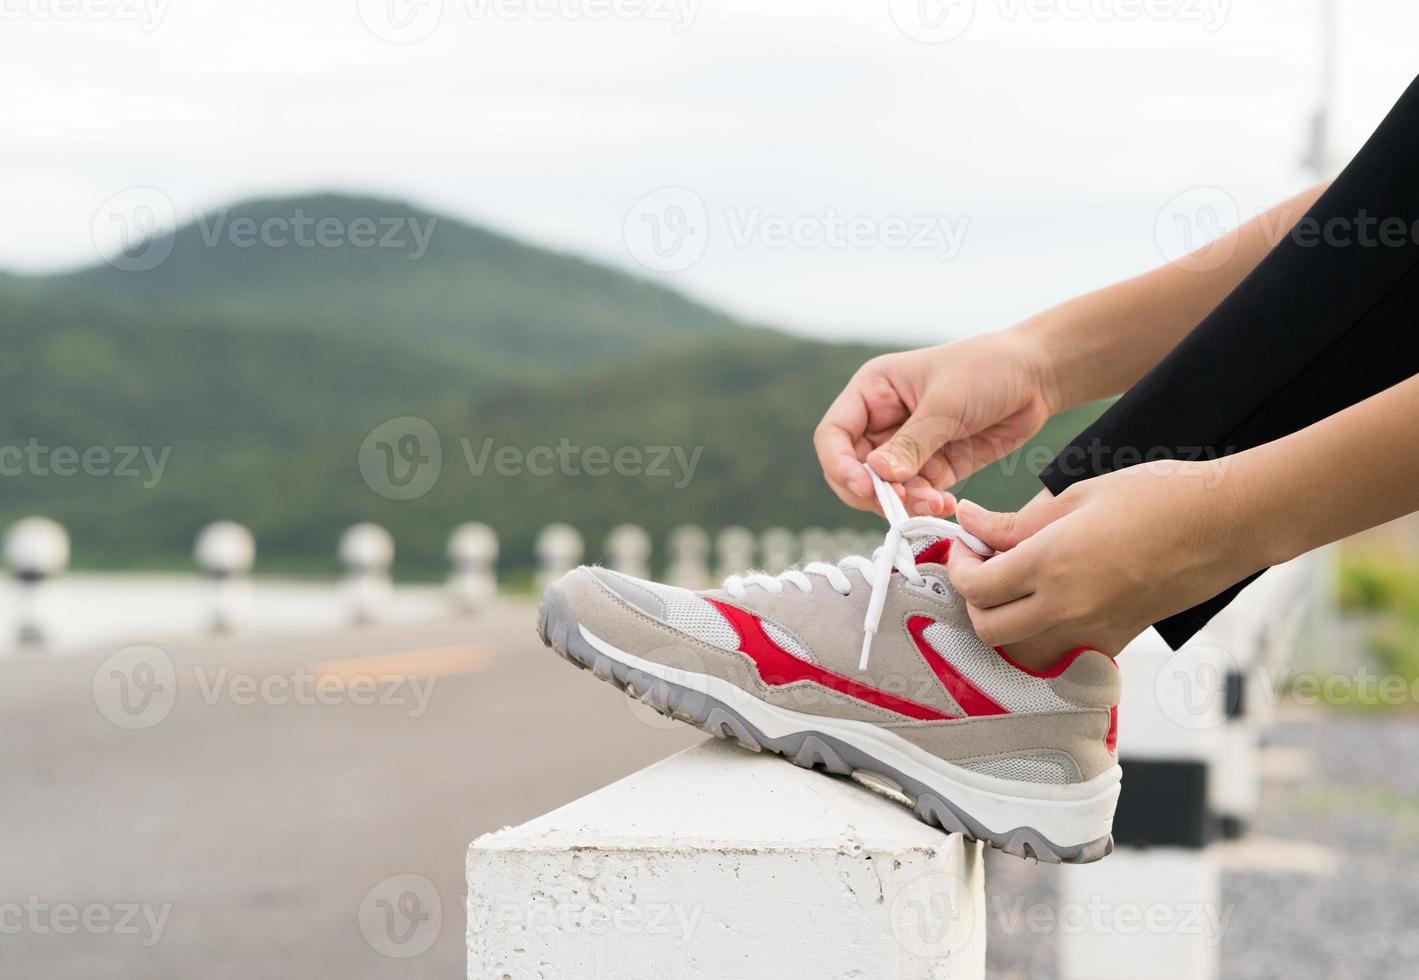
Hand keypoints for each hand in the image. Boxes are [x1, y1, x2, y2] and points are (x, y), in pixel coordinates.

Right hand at [814, 330, 1055, 515]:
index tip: (864, 486)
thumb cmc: (988, 369)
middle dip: (874, 491)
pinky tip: (947, 505)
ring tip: (935, 503)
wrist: (1039, 376)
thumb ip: (912, 443)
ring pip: (885, 489)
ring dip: (904, 503)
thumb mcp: (947, 403)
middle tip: (900, 504)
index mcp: (873, 390)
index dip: (840, 465)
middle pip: (854, 469)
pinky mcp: (934, 467)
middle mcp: (882, 419)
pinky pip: (916, 495)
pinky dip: (926, 505)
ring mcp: (908, 446)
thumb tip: (878, 476)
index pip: (834, 435)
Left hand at [945, 459, 1266, 657]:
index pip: (975, 586)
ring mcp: (1093, 630)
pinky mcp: (1117, 640)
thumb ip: (1016, 520)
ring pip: (1019, 648)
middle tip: (983, 561)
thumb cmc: (1160, 497)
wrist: (1228, 523)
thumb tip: (971, 522)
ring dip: (1003, 620)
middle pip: (987, 628)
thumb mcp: (1076, 495)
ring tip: (1014, 580)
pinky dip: (1041, 633)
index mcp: (1051, 564)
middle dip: (973, 597)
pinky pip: (1060, 651)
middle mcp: (1066, 607)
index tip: (965, 542)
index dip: (957, 564)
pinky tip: (1051, 597)